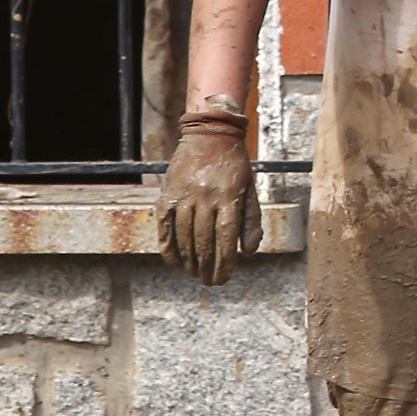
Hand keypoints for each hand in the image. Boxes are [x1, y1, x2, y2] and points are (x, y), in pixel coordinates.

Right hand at [157, 110, 260, 282]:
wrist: (209, 133)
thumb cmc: (234, 164)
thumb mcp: (249, 189)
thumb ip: (250, 220)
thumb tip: (247, 252)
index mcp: (228, 197)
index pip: (226, 238)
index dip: (224, 262)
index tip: (223, 278)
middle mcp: (205, 197)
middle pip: (204, 241)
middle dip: (207, 266)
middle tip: (209, 282)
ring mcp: (184, 195)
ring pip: (185, 236)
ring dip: (189, 260)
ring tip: (194, 274)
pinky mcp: (168, 193)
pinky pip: (165, 225)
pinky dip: (168, 246)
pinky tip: (173, 261)